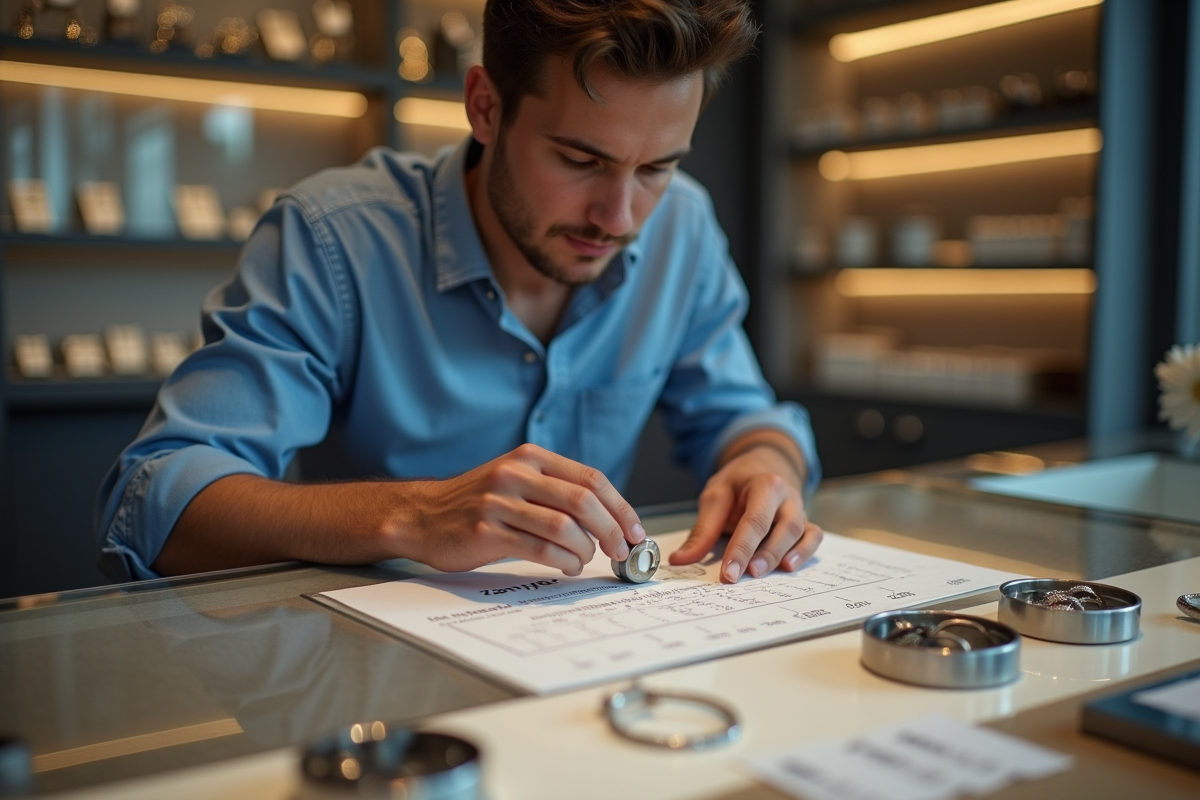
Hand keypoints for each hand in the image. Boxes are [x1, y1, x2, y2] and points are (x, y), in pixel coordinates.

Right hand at [400, 444, 644, 576]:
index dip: (620, 507)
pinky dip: (563, 560)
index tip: (636, 531)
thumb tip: (609, 517)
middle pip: (583, 502)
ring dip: (585, 549)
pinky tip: (567, 565)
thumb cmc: (476, 503)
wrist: (421, 516)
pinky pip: (539, 548)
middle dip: (612, 530)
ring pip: (564, 527)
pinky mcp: (487, 531)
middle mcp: (516, 474)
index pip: (590, 479)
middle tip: (622, 551)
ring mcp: (500, 502)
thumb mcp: (516, 480)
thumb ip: (556, 490)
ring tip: (585, 559)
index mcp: (530, 457)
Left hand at [668, 444, 822, 581]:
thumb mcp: (715, 496)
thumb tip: (680, 559)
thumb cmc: (739, 482)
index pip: (755, 520)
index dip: (741, 549)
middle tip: (745, 575)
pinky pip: (814, 537)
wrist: (763, 466)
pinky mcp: (806, 522)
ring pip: (801, 533)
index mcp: (766, 484)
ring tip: (762, 574)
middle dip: (765, 554)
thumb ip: (702, 530)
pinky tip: (789, 566)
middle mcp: (788, 497)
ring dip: (783, 555)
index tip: (728, 573)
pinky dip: (805, 552)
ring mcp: (800, 509)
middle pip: (784, 527)